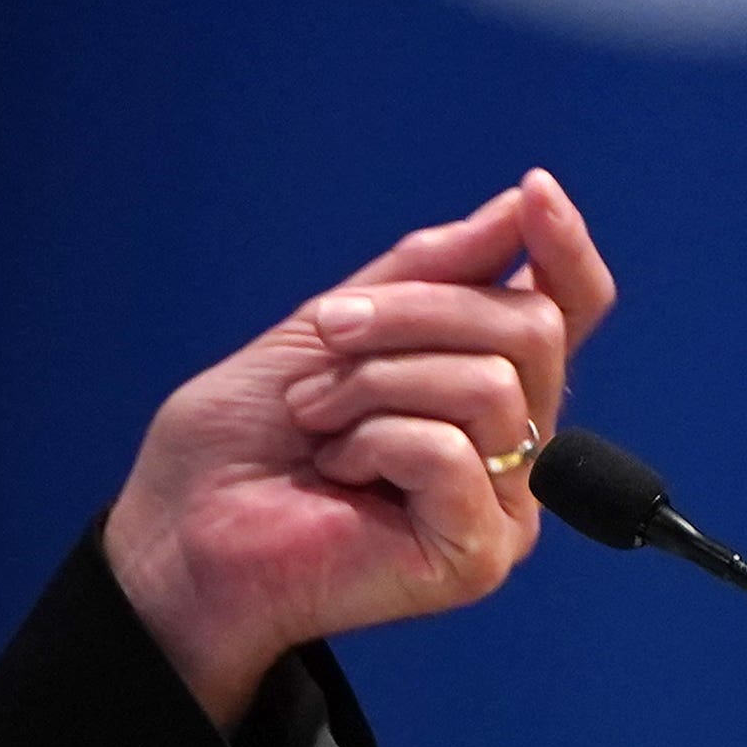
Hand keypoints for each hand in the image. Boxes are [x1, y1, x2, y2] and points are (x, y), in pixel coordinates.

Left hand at [103, 170, 622, 728]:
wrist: (180, 530)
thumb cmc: (244, 441)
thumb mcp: (334, 324)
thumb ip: (431, 272)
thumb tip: (523, 206)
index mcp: (487, 387)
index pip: (566, 310)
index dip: (566, 247)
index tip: (536, 193)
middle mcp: (513, 447)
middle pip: (529, 328)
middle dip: (415, 311)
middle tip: (329, 332)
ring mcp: (503, 505)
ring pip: (490, 385)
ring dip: (375, 381)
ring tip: (315, 415)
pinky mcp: (478, 553)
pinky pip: (452, 451)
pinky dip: (375, 441)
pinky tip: (337, 470)